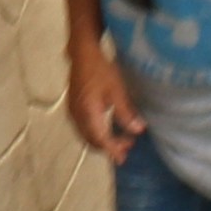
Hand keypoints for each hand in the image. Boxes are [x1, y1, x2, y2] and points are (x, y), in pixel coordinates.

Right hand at [66, 45, 140, 160]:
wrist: (82, 54)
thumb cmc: (100, 69)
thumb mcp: (117, 91)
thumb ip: (126, 113)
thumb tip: (138, 130)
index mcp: (87, 112)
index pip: (100, 139)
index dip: (112, 150)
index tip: (124, 157)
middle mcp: (77, 115)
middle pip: (92, 140)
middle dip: (109, 147)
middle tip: (128, 146)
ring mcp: (73, 111)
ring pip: (87, 135)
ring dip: (103, 141)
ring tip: (122, 139)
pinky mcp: (73, 107)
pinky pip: (84, 128)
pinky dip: (96, 133)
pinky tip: (109, 129)